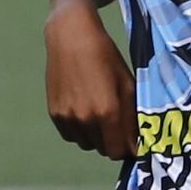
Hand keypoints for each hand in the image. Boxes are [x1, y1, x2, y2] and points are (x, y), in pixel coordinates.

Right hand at [44, 9, 135, 159]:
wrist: (71, 37)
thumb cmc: (106, 57)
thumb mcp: (127, 84)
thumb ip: (132, 117)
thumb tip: (135, 144)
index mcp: (108, 112)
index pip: (118, 152)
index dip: (128, 148)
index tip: (132, 140)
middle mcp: (86, 119)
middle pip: (103, 150)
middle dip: (113, 141)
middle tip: (117, 124)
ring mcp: (67, 118)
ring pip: (86, 144)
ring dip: (96, 137)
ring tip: (99, 115)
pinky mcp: (54, 113)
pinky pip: (71, 135)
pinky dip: (79, 130)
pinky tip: (83, 110)